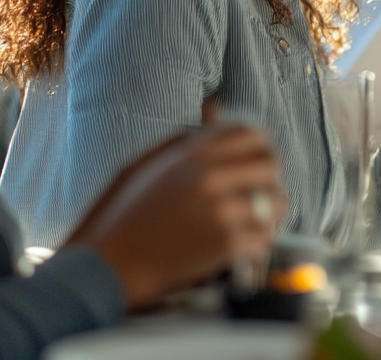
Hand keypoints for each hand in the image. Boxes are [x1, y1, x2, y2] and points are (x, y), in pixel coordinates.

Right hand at [65, 123, 285, 308]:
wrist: (104, 269)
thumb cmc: (117, 217)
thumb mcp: (143, 166)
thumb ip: (184, 138)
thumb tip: (215, 110)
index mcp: (189, 155)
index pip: (250, 133)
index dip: (256, 145)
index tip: (250, 160)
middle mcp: (210, 177)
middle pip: (271, 163)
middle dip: (267, 176)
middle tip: (254, 191)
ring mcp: (221, 211)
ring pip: (277, 200)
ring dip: (268, 209)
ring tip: (251, 218)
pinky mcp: (226, 245)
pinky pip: (265, 235)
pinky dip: (258, 240)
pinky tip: (241, 243)